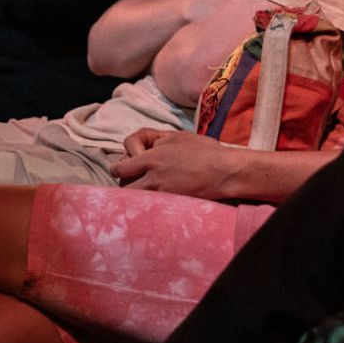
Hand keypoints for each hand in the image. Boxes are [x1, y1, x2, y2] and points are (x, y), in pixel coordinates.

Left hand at [110, 130, 233, 198]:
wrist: (224, 172)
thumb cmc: (205, 151)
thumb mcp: (178, 136)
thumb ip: (155, 141)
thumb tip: (142, 149)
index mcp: (152, 158)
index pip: (119, 167)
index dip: (121, 164)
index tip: (131, 161)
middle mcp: (152, 178)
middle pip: (122, 186)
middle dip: (125, 180)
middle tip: (136, 175)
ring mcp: (161, 194)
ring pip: (133, 199)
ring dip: (135, 192)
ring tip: (146, 186)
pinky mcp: (169, 205)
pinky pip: (148, 206)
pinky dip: (147, 202)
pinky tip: (156, 196)